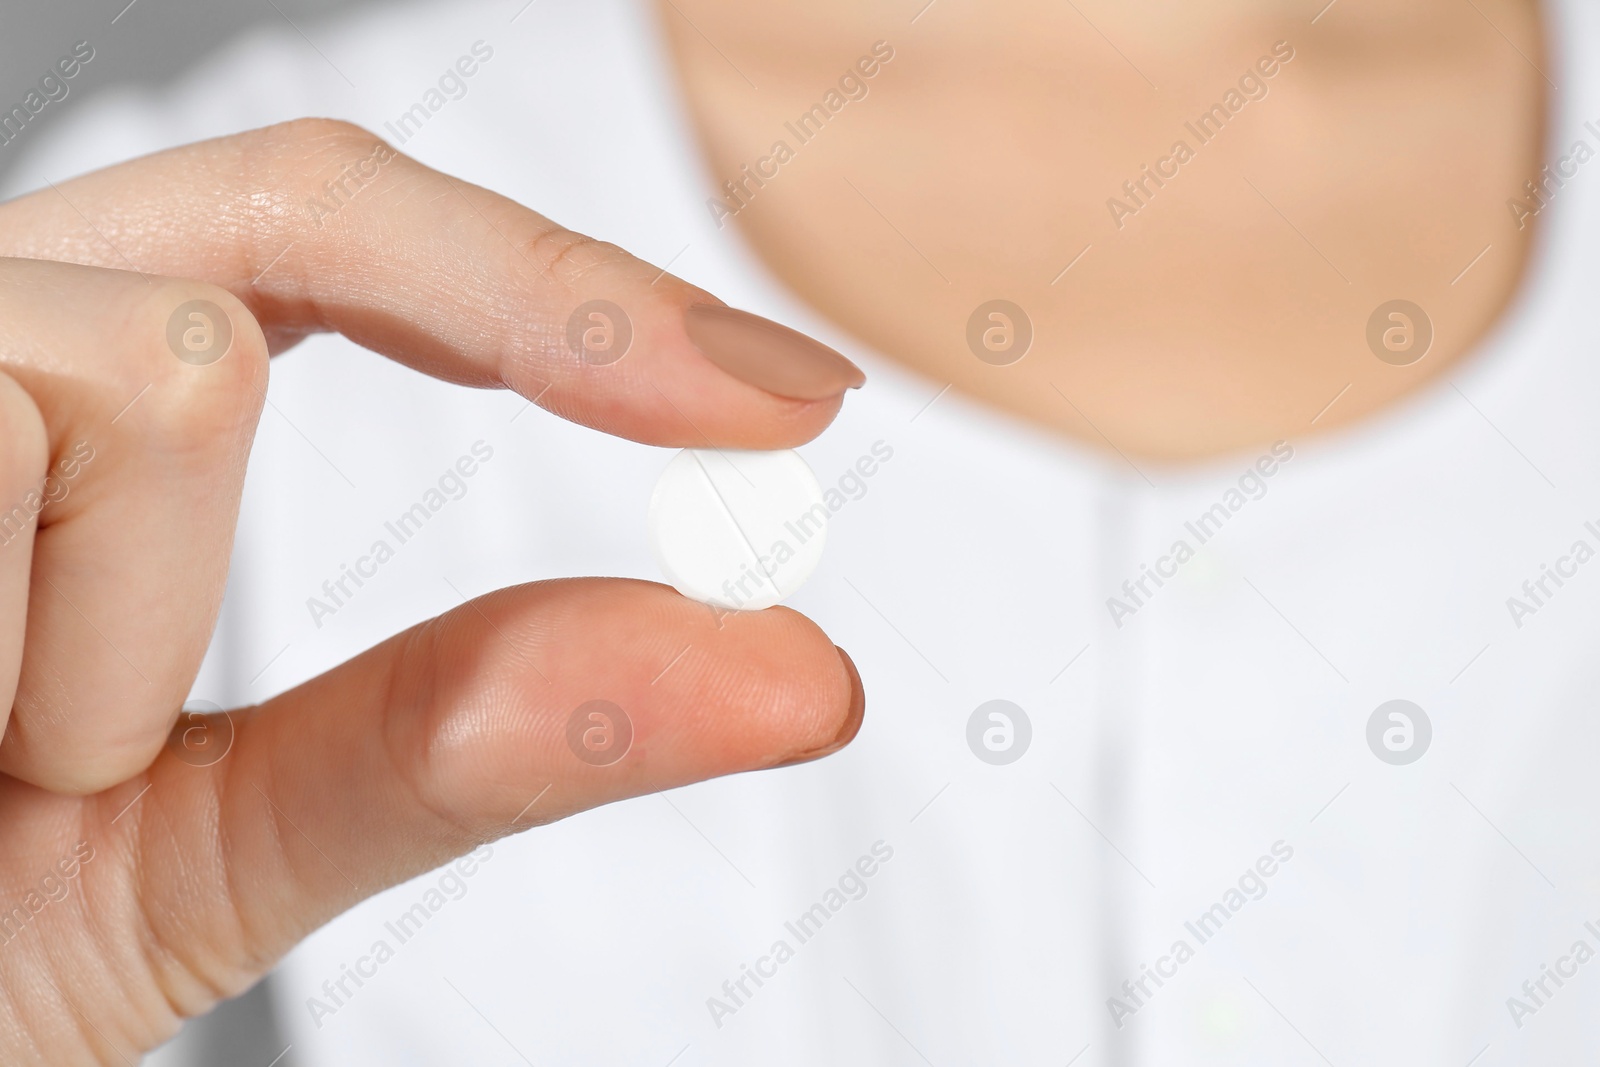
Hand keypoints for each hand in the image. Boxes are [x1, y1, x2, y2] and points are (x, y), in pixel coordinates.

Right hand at [0, 119, 863, 1062]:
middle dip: (547, 297)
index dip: (565, 295)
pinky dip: (32, 652)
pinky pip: (32, 416)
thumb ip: (472, 740)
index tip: (788, 399)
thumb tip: (793, 671)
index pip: (328, 248)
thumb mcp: (196, 849)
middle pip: (293, 198)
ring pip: (156, 360)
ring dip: (124, 633)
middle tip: (770, 406)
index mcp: (48, 401)